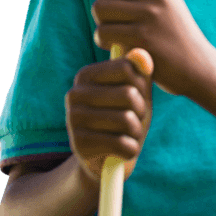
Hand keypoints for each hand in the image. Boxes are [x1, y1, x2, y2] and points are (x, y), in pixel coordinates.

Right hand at [65, 48, 153, 182]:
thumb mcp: (136, 92)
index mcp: (85, 75)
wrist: (106, 160)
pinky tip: (123, 151)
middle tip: (133, 120)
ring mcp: (72, 120)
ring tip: (129, 135)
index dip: (141, 86)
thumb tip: (143, 56)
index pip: (127, 67)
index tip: (136, 97)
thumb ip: (141, 72)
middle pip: (129, 93)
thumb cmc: (124, 117)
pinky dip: (131, 149)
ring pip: (127, 120)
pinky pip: (121, 144)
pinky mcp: (78, 146)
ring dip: (137, 131)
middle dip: (140, 111)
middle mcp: (74, 94)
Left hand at [92, 0, 214, 96]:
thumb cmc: (175, 32)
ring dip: (101, 22)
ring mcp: (149, 15)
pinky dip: (104, 40)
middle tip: (111, 13)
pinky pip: (103, 32)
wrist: (197, 66)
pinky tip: (117, 44)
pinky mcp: (141, 39)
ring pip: (99, 8)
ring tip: (115, 30)